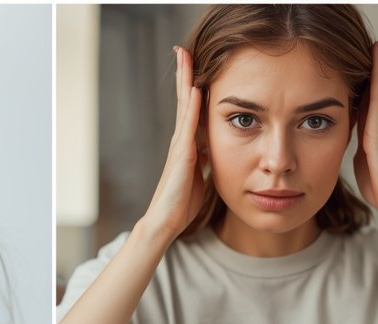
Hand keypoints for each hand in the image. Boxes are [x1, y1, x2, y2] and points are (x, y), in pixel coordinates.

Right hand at [141, 46, 207, 241]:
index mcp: (186, 144)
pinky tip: (195, 89)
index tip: (192, 65)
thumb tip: (211, 148)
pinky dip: (192, 106)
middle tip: (182, 49)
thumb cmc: (182, 202)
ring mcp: (179, 145)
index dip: (190, 86)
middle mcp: (180, 140)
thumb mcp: (200, 174)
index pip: (190, 108)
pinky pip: (188, 126)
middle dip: (184, 74)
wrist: (167, 220)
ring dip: (185, 81)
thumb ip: (205, 158)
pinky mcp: (182, 155)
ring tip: (185, 58)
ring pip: (184, 106)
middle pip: (183, 99)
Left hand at [353, 40, 377, 218]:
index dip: (364, 82)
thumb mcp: (360, 162)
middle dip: (373, 68)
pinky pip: (376, 104)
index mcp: (369, 132)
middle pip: (374, 90)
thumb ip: (355, 148)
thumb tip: (341, 144)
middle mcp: (376, 126)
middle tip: (373, 44)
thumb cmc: (377, 186)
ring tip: (376, 47)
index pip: (365, 101)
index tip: (359, 63)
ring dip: (377, 69)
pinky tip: (374, 71)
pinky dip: (376, 85)